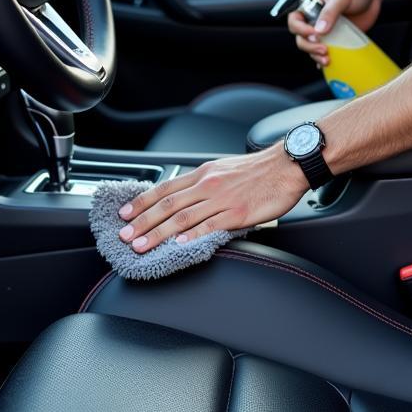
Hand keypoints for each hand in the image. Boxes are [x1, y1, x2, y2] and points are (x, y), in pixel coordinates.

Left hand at [115, 145, 308, 252]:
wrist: (287, 166)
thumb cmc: (259, 170)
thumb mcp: (224, 169)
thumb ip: (205, 183)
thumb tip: (187, 197)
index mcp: (203, 173)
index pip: (165, 187)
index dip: (142, 201)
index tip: (124, 213)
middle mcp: (208, 184)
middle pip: (168, 204)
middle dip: (142, 221)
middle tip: (124, 235)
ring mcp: (222, 199)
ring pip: (183, 217)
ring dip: (158, 233)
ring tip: (141, 245)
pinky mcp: (237, 214)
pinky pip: (210, 225)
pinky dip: (192, 236)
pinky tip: (178, 245)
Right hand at [287, 0, 382, 67]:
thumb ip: (330, 12)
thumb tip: (319, 31)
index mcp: (308, 2)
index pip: (294, 19)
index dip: (300, 29)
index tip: (315, 34)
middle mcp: (311, 16)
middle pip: (300, 36)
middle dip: (309, 45)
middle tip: (323, 49)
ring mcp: (321, 28)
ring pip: (309, 45)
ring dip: (315, 54)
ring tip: (327, 59)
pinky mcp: (332, 37)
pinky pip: (322, 50)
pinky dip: (322, 58)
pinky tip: (329, 62)